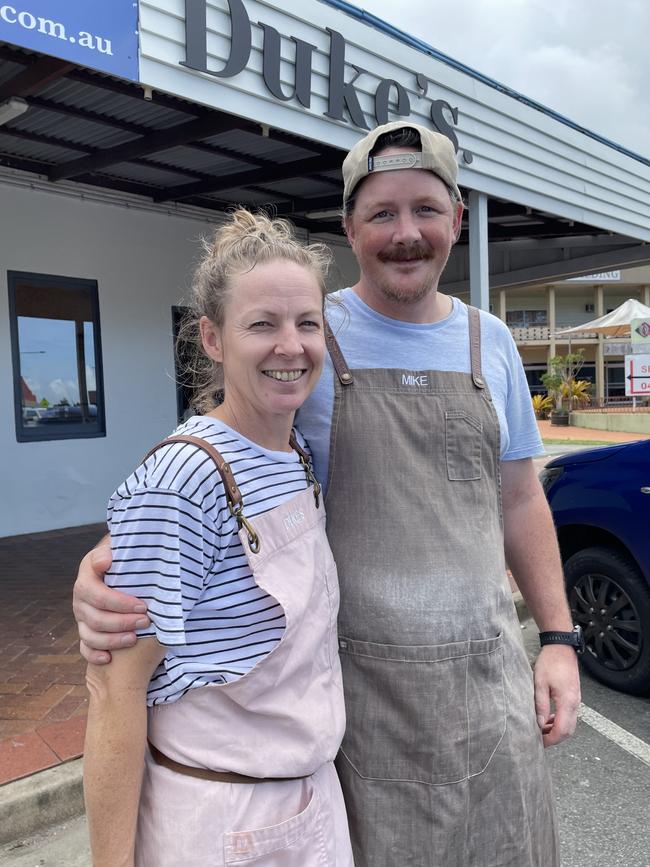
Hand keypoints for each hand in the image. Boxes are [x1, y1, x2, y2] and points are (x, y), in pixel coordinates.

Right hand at [72, 540, 149, 663]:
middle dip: (122, 622)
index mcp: (87, 577)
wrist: (121, 569)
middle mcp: (80, 598)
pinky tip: (109, 658)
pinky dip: (95, 655)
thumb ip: (113, 551)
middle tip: (146, 621)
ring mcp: (81, 617)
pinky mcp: (86, 631)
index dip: (120, 603)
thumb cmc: (125, 559)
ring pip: (90, 635)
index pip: (97, 594)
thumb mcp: (121, 550)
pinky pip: (85, 648)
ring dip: (112, 640)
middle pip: (95, 617)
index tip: (143, 605)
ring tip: (134, 638)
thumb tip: (106, 560)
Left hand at [533, 644, 580, 746]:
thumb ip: (540, 706)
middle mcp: (575, 703)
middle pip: (568, 731)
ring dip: (557, 730)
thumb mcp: (539, 683)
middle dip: (554, 738)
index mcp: (567, 702)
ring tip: (541, 730)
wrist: (561, 647)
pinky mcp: (574, 696)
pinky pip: (569, 715)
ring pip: (570, 724)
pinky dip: (559, 721)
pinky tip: (548, 719)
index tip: (539, 742)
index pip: (562, 730)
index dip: (550, 740)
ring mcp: (576, 700)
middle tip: (539, 739)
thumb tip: (539, 724)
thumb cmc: (550, 662)